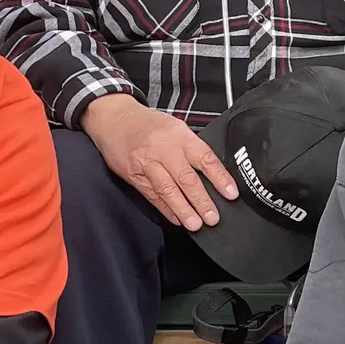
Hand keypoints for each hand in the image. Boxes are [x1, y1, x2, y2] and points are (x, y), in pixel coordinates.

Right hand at [83, 92, 239, 230]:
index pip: (205, 158)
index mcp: (180, 136)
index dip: (220, 178)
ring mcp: (147, 163)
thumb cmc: (148, 124)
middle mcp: (164, 149)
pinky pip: (152, 195)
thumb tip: (214, 175)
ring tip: (194, 224)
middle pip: (186, 178)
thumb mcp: (175, 127)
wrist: (114, 119)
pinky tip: (176, 218)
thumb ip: (192, 148)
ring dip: (183, 209)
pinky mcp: (134, 175)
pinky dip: (165, 209)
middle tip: (212, 217)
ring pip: (167, 189)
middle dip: (201, 201)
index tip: (231, 193)